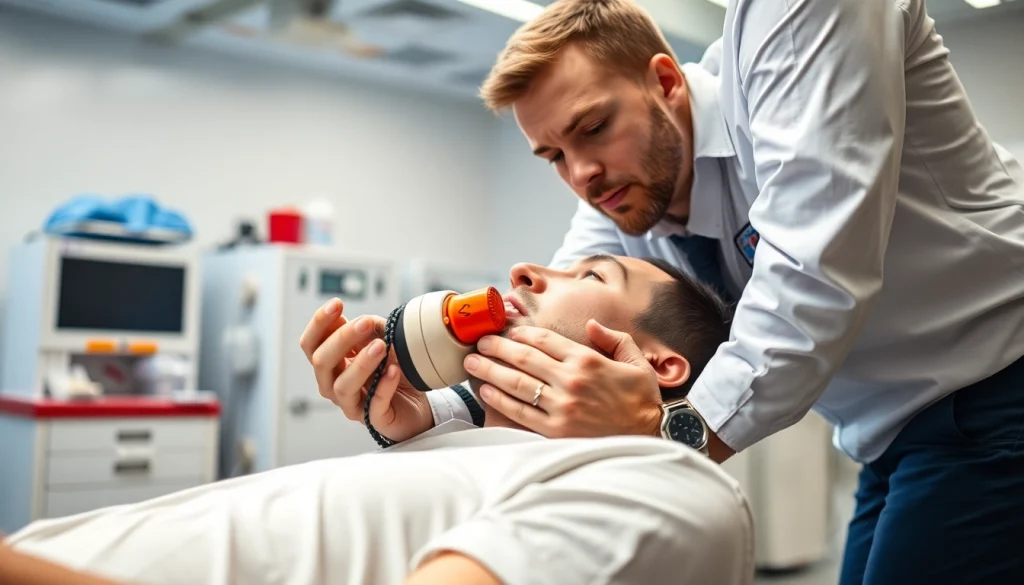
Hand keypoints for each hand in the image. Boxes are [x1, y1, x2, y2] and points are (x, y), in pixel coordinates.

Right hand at [299, 298, 432, 441]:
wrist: (418, 402)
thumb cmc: (393, 369)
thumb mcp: (380, 340)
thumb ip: (367, 329)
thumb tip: (357, 320)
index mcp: (331, 364)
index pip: (311, 344)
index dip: (319, 323)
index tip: (337, 304)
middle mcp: (334, 385)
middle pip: (322, 362)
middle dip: (341, 339)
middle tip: (365, 323)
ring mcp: (352, 404)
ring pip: (343, 385)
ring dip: (361, 363)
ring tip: (381, 346)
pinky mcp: (374, 420)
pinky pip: (374, 404)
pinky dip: (384, 386)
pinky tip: (393, 371)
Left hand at [465, 320, 663, 438]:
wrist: (650, 438)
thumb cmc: (642, 401)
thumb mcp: (637, 363)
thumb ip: (614, 339)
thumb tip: (591, 325)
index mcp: (587, 360)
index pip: (545, 340)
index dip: (521, 333)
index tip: (507, 331)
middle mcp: (571, 380)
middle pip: (524, 358)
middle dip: (497, 347)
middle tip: (480, 342)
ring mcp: (562, 406)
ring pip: (516, 383)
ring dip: (490, 370)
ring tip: (472, 362)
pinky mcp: (555, 430)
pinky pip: (520, 412)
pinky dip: (499, 400)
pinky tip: (485, 391)